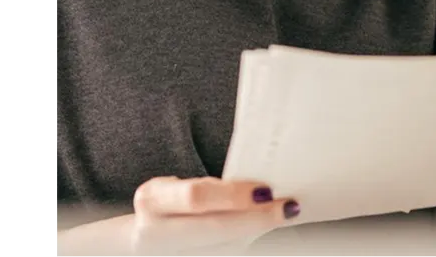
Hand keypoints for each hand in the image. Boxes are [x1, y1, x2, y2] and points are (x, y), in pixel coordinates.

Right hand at [128, 176, 298, 255]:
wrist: (148, 233)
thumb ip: (211, 187)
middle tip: (287, 207)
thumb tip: (262, 186)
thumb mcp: (179, 186)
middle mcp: (154, 231)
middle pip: (214, 227)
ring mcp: (169, 255)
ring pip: (223, 248)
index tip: (265, 190)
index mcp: (153, 199)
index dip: (233, 195)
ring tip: (281, 216)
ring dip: (256, 232)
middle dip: (255, 218)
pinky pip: (224, 255)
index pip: (197, 197)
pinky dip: (246, 242)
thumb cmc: (173, 201)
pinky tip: (261, 230)